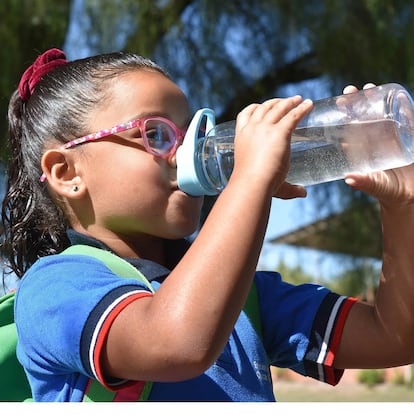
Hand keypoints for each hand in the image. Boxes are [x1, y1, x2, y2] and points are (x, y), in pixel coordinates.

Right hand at [233, 96, 311, 197]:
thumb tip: (303, 192)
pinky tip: (309, 105)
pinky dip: (302, 109)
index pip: (245, 115)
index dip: (255, 108)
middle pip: (264, 108)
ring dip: (289, 102)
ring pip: (278, 108)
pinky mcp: (279, 132)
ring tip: (299, 100)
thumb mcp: (262, 178)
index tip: (263, 106)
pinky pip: (292, 115)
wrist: (252, 184)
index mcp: (241, 137)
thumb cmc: (255, 186)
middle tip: (287, 102)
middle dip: (276, 103)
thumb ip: (287, 187)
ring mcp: (264, 129)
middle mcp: (251, 129)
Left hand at [342, 83, 413, 207]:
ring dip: (376, 100)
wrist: (410, 196)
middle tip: (351, 90)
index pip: (351, 129)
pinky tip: (398, 96)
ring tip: (370, 88)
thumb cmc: (389, 192)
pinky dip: (402, 107)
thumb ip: (365, 183)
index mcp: (363, 150)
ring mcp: (392, 137)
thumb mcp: (376, 186)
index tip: (339, 103)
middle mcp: (375, 141)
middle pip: (364, 117)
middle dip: (357, 103)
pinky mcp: (408, 137)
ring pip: (382, 114)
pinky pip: (405, 119)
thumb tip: (348, 178)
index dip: (345, 116)